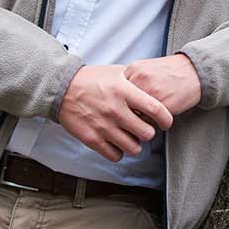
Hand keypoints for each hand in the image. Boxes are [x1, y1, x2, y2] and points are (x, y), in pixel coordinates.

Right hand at [58, 65, 173, 162]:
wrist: (62, 88)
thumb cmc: (91, 79)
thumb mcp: (116, 72)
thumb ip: (135, 80)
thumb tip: (154, 86)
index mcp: (124, 91)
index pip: (155, 109)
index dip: (166, 119)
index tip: (166, 122)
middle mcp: (115, 110)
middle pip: (147, 133)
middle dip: (149, 132)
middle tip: (144, 128)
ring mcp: (103, 126)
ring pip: (133, 148)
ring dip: (135, 143)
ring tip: (130, 136)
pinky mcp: (92, 139)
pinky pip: (115, 155)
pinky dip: (119, 151)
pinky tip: (116, 142)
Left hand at [123, 54, 201, 116]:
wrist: (194, 71)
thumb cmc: (169, 71)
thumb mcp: (146, 68)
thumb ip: (130, 79)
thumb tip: (116, 100)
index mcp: (133, 69)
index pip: (116, 93)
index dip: (120, 103)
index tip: (125, 106)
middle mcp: (139, 80)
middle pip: (122, 106)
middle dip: (126, 114)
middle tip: (132, 116)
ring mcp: (151, 93)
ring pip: (134, 116)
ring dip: (138, 121)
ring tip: (146, 117)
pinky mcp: (163, 105)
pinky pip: (149, 122)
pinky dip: (151, 123)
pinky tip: (158, 117)